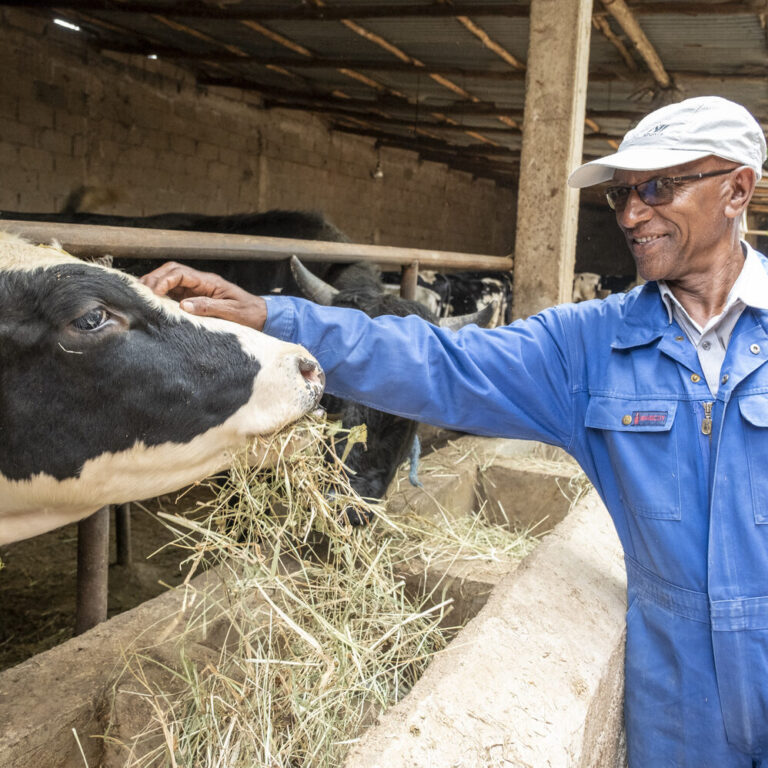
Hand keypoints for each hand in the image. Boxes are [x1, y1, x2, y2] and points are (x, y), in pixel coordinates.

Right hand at [140, 261, 267, 330]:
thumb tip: (184, 305)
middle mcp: (201, 282)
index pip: (180, 272)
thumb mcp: (232, 312)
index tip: (154, 293)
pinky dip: (162, 297)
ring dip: (155, 287)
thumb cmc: (249, 313)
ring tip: (140, 298)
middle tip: (140, 294)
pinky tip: (152, 305)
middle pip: (171, 272)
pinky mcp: (195, 300)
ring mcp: (197, 290)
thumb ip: (209, 307)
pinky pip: (174, 294)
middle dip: (154, 280)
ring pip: (170, 281)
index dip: (164, 280)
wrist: (261, 317)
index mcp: (209, 281)